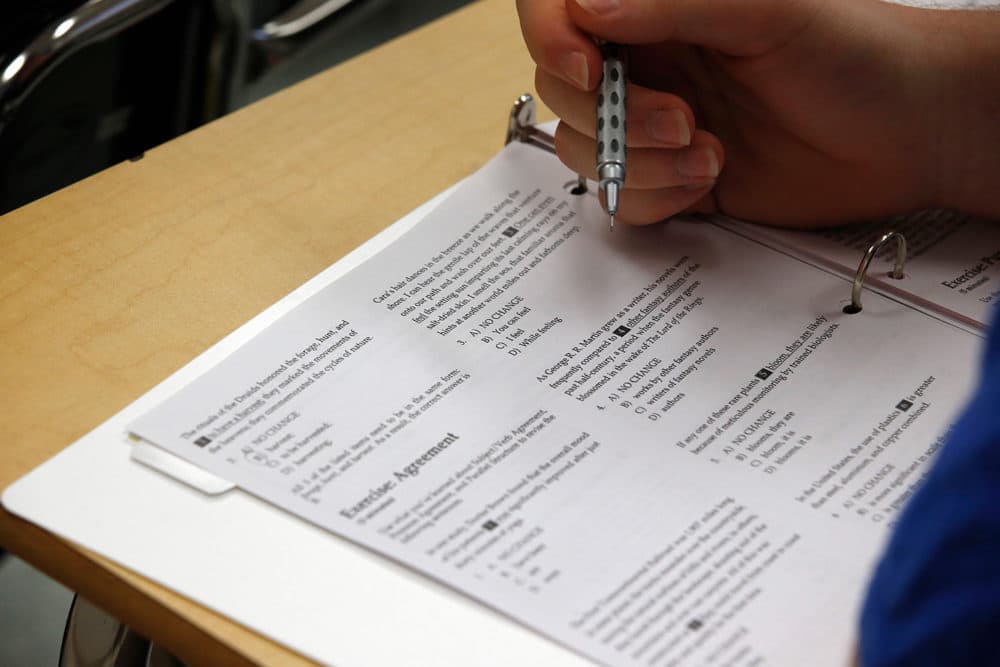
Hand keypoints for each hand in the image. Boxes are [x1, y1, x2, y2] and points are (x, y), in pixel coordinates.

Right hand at [516, 0, 948, 226]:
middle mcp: (647, 61)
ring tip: (707, 153)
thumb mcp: (767, 11)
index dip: (553, 39)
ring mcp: (652, 124)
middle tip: (682, 120)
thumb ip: (672, 3)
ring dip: (638, 164)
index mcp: (658, 6)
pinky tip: (707, 180)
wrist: (906, 133)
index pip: (560, 9)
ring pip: (584, 150)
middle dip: (614, 117)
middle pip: (563, 91)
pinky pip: (619, 200)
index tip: (590, 72)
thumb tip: (585, 7)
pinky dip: (655, 199)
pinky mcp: (668, 180)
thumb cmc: (854, 52)